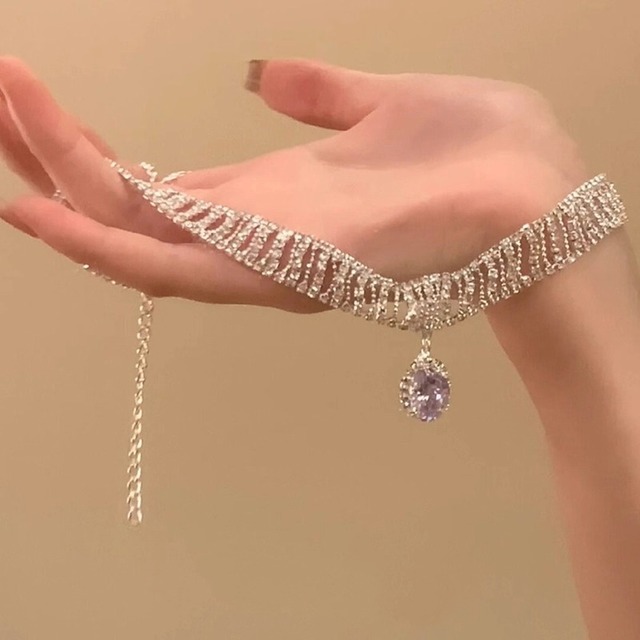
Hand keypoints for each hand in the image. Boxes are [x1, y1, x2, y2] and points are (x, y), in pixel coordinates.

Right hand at [0, 56, 587, 312]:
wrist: (530, 194)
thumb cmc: (466, 150)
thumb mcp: (378, 105)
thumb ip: (314, 94)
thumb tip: (259, 72)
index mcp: (265, 197)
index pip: (154, 181)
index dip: (88, 150)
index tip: (30, 103)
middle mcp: (249, 234)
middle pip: (128, 205)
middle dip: (51, 155)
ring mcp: (260, 260)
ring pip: (134, 233)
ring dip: (60, 185)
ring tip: (0, 129)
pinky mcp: (277, 272)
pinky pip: (173, 267)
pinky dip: (105, 245)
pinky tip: (44, 212)